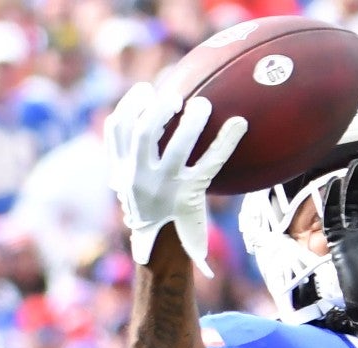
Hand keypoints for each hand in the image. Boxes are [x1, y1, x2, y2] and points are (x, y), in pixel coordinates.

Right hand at [105, 82, 245, 277]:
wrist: (161, 246)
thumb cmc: (151, 206)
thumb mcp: (130, 185)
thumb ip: (131, 155)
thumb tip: (147, 114)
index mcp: (122, 169)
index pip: (117, 130)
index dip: (130, 105)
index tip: (146, 90)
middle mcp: (139, 176)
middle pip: (143, 132)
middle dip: (159, 110)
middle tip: (177, 97)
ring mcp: (165, 186)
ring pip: (175, 147)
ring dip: (190, 123)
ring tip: (203, 104)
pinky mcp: (190, 194)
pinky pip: (210, 162)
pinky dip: (226, 141)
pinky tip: (240, 123)